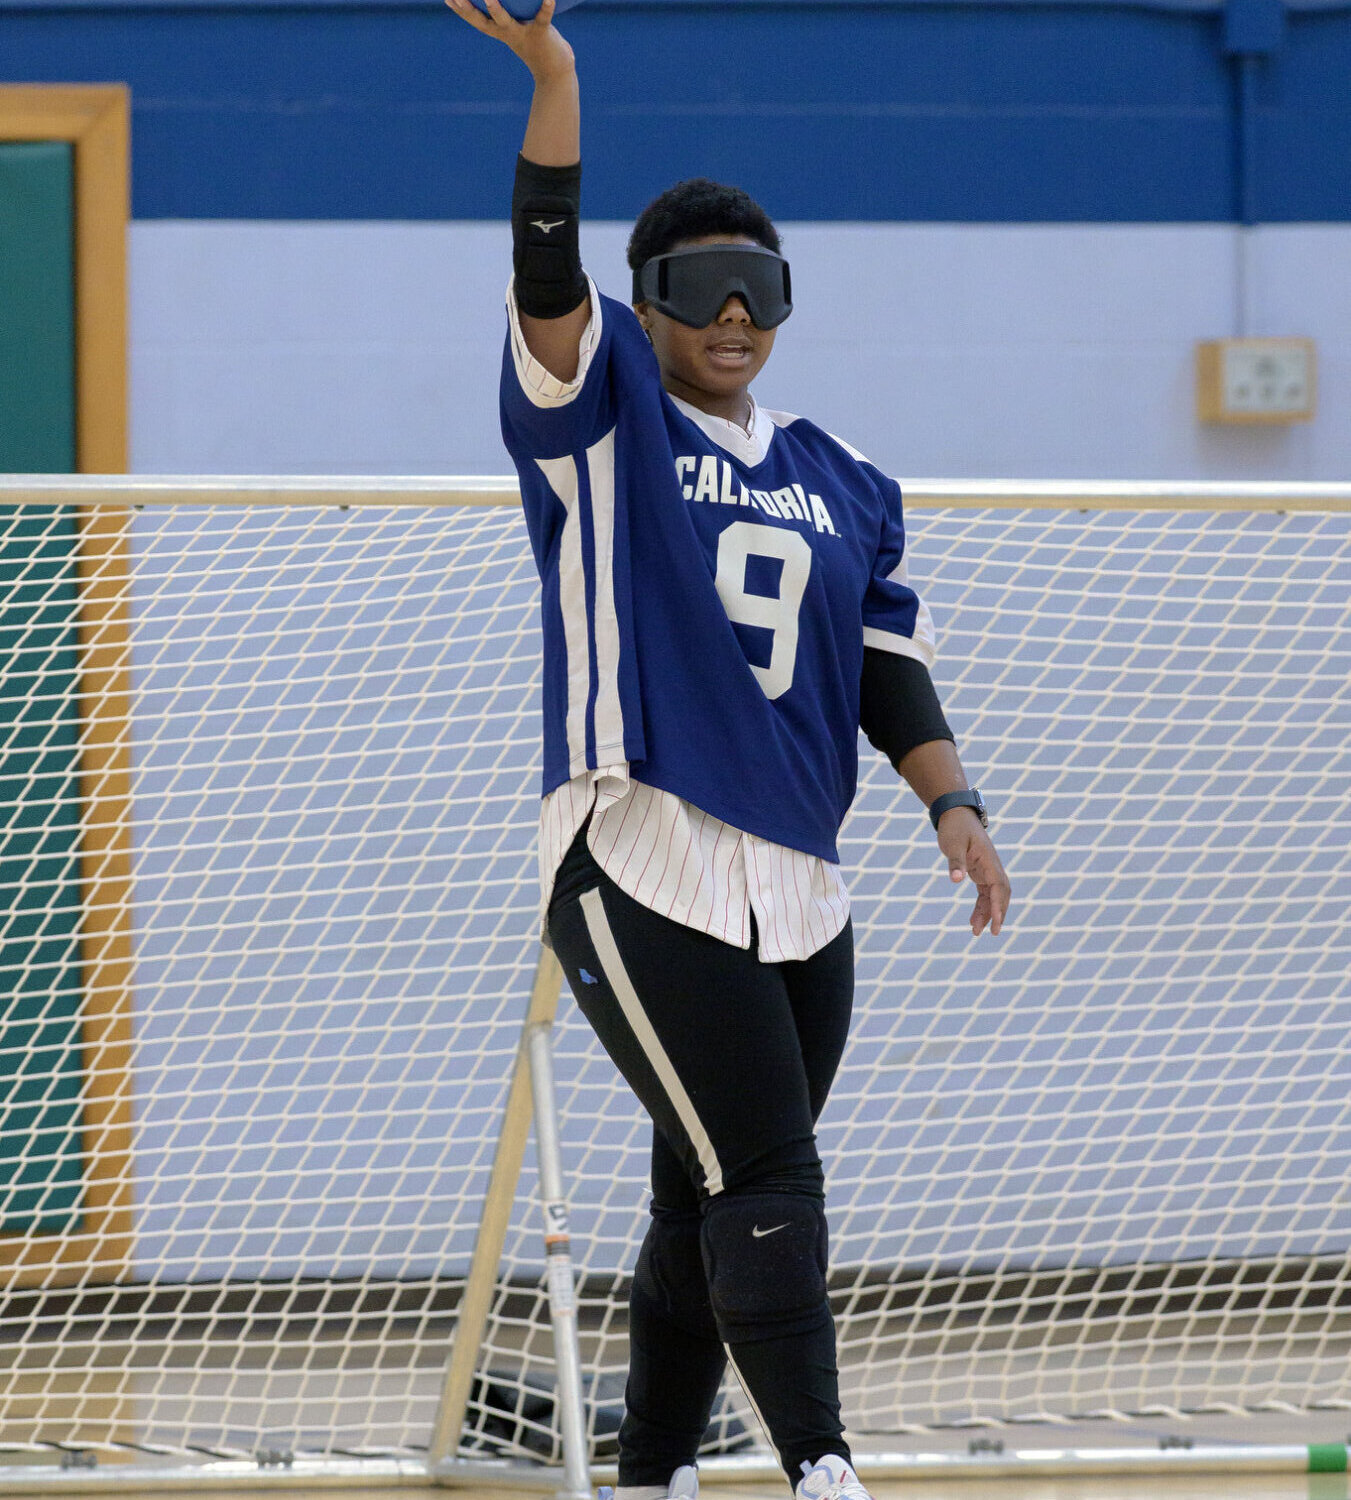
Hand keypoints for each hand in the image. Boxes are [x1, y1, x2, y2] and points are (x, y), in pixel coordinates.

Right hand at [446, 0, 575, 82]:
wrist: (555, 71)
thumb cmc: (536, 44)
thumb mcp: (519, 29)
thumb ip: (508, 15)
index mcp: (500, 32)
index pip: (476, 20)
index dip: (461, 10)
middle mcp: (508, 34)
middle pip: (484, 21)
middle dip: (468, 10)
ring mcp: (523, 34)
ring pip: (506, 22)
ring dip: (496, 10)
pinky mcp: (541, 34)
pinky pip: (543, 18)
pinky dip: (546, 7)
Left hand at [936, 808, 1010, 936]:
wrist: (956, 815)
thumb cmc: (955, 828)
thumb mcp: (953, 844)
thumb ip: (955, 862)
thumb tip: (956, 880)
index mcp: (989, 860)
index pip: (998, 886)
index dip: (998, 905)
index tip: (996, 921)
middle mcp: (992, 867)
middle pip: (1002, 894)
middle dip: (998, 913)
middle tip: (992, 932)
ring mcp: (988, 870)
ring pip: (993, 896)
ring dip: (988, 913)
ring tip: (976, 932)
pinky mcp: (980, 872)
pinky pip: (985, 894)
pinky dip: (981, 907)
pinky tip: (974, 920)